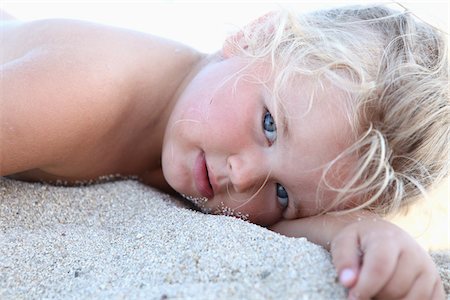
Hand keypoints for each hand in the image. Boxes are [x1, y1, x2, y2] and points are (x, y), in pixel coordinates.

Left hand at [330, 218, 444, 299]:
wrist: (381, 234)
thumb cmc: (359, 241)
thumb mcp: (344, 242)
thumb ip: (343, 259)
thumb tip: (348, 281)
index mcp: (388, 238)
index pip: (380, 267)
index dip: (365, 287)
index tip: (353, 296)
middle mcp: (413, 252)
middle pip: (394, 288)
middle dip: (375, 294)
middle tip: (364, 289)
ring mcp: (427, 268)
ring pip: (410, 299)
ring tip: (377, 289)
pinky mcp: (435, 283)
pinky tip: (392, 295)